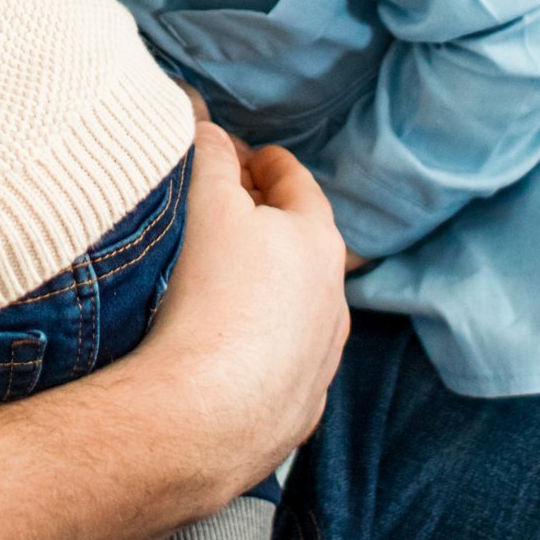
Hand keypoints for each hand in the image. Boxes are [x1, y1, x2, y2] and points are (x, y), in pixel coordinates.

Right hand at [128, 113, 349, 505]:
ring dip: (266, 289)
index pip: (296, 183)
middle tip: (223, 211)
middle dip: (266, 224)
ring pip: (297, 308)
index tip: (244, 157)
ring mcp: (320, 360)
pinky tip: (221, 349)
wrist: (209, 417)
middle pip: (301, 245)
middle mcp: (334, 301)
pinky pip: (279, 362)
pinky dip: (257, 345)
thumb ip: (210, 154)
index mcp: (320, 243)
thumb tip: (206, 122)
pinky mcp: (297, 409)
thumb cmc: (213, 298)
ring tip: (219, 283)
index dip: (265, 163)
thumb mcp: (208, 204)